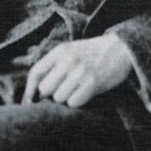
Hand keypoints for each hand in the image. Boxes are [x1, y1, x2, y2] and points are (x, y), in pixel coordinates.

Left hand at [21, 32, 135, 107]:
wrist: (121, 48)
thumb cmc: (92, 54)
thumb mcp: (70, 51)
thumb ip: (53, 66)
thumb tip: (34, 92)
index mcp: (60, 51)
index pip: (35, 73)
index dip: (29, 91)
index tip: (28, 103)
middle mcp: (68, 60)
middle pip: (45, 89)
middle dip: (52, 94)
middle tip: (63, 91)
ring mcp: (80, 71)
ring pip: (59, 98)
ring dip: (66, 99)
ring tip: (76, 90)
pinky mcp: (93, 82)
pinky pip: (74, 102)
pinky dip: (77, 102)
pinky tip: (85, 93)